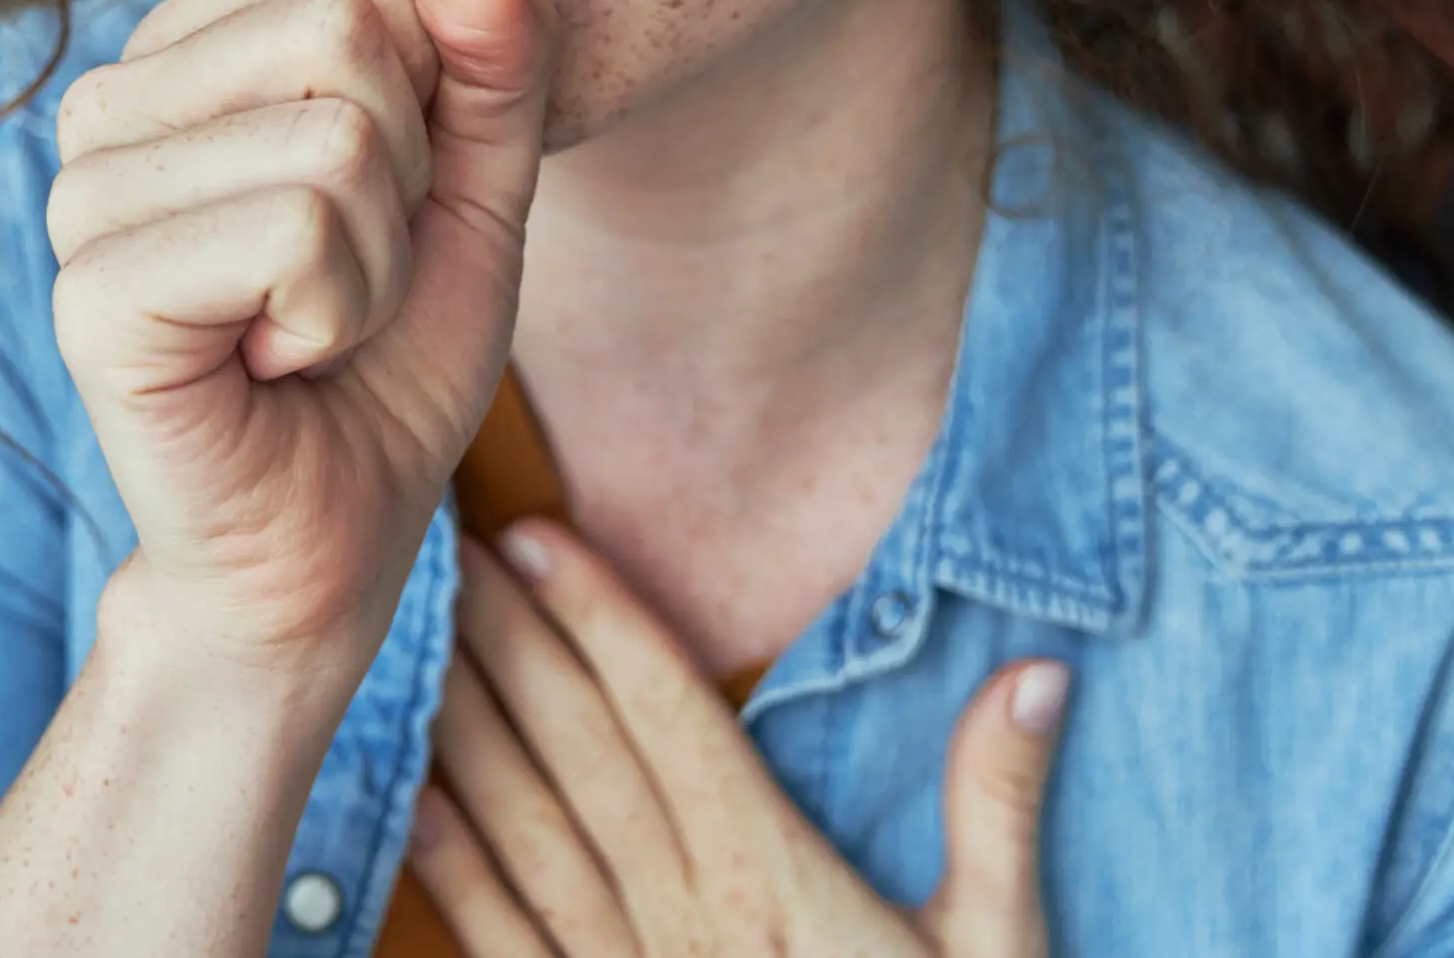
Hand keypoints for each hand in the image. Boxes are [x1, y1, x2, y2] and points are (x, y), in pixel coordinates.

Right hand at [47, 0, 557, 685]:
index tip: (378, 184)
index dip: (417, 60)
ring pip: (333, 134)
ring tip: (308, 326)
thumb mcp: (474, 194)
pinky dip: (337, 315)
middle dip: (405, 171)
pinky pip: (298, 233)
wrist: (323, 547)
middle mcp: (110, 99)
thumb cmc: (386, 367)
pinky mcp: (93, 290)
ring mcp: (84, 191)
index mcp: (182, 50)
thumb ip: (491, 65)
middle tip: (343, 272)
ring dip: (375, 260)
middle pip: (343, 26)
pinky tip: (274, 364)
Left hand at [412, 522, 1067, 957]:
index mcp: (771, 878)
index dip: (602, 617)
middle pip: (578, 749)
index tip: (539, 537)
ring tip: (419, 642)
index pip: (668, 715)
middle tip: (446, 550)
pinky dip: (456, 869)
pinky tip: (415, 803)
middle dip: (510, 640)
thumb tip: (1037, 674)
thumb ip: (998, 809)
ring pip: (527, 829)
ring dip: (467, 730)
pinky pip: (510, 941)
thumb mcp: (1000, 951)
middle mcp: (683, 916)